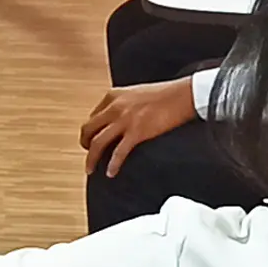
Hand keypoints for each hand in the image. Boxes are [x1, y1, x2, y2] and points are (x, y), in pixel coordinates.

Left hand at [80, 80, 195, 176]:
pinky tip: (111, 173)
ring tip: (90, 169)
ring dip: (91, 158)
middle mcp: (115, 107)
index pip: (93, 116)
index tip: (91, 138)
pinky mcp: (137, 132)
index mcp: (113, 96)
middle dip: (85, 143)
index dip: (90, 130)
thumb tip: (121, 117)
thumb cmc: (165, 94)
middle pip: (89, 129)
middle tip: (88, 153)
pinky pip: (118, 153)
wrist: (183, 95)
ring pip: (97, 143)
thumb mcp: (136, 93)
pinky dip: (113, 164)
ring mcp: (125, 120)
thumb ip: (125, 104)